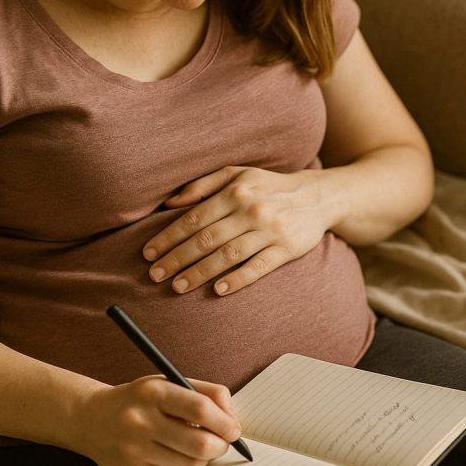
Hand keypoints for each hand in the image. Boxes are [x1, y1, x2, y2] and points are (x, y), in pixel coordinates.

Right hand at [75, 376, 241, 465]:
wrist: (91, 418)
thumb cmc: (139, 398)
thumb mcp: (168, 381)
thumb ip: (205, 392)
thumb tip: (232, 418)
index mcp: (153, 392)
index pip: (201, 409)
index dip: (225, 422)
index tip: (234, 428)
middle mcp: (141, 420)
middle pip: (199, 443)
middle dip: (221, 445)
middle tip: (225, 441)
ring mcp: (134, 448)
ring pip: (190, 464)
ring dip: (206, 458)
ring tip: (204, 446)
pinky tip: (182, 454)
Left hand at [143, 166, 331, 294]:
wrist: (317, 197)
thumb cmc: (269, 187)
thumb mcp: (236, 174)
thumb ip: (202, 185)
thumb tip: (169, 203)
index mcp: (236, 192)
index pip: (194, 218)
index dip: (168, 237)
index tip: (149, 254)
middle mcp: (251, 210)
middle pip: (207, 239)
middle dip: (177, 258)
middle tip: (155, 275)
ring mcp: (270, 231)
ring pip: (228, 255)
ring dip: (200, 273)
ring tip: (178, 286)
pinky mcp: (287, 249)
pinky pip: (259, 267)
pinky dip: (238, 279)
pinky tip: (219, 290)